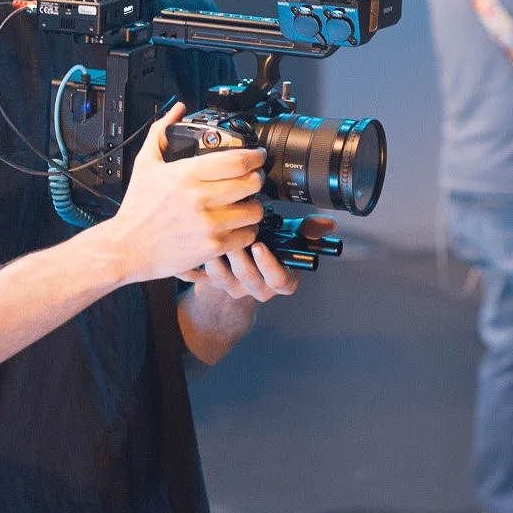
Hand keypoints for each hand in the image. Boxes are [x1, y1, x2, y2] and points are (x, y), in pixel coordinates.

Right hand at [94, 104, 267, 284]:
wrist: (127, 247)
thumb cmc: (137, 208)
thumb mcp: (145, 164)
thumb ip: (161, 132)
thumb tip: (177, 110)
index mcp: (187, 173)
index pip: (238, 160)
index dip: (255, 156)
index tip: (257, 156)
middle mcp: (200, 198)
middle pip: (252, 183)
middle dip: (256, 179)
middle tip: (251, 179)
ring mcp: (208, 224)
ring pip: (254, 210)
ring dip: (253, 206)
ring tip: (243, 204)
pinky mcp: (212, 246)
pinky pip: (247, 235)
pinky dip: (246, 230)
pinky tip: (236, 226)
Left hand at [181, 216, 333, 301]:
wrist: (236, 276)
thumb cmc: (263, 252)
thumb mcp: (287, 241)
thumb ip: (305, 231)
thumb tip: (328, 224)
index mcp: (278, 280)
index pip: (280, 279)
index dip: (270, 264)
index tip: (260, 245)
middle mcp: (256, 287)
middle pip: (247, 276)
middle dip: (238, 255)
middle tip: (230, 234)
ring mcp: (232, 288)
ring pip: (221, 278)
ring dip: (214, 257)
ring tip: (207, 235)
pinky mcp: (210, 286)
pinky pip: (197, 279)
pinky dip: (189, 267)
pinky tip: (184, 251)